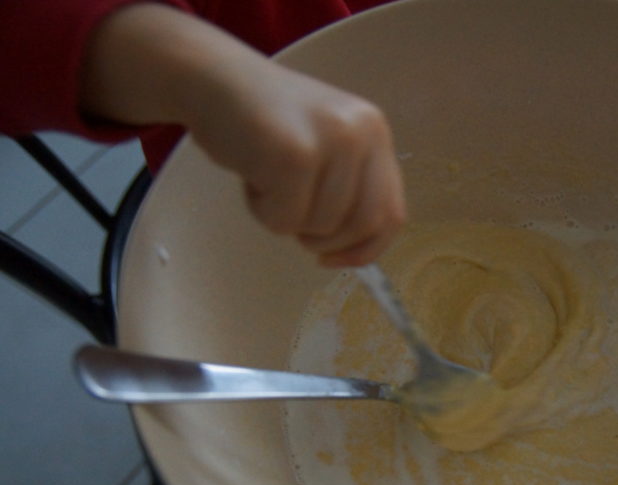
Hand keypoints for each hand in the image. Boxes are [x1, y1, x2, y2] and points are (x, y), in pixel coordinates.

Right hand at [81, 4, 404, 266]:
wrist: (211, 79)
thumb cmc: (262, 122)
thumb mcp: (323, 146)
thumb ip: (347, 186)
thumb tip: (355, 249)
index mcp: (374, 133)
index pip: (392, 212)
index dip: (366, 249)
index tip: (334, 259)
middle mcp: (362, 133)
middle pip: (363, 223)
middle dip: (326, 240)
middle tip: (294, 224)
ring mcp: (332, 141)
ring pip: (322, 226)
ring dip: (285, 220)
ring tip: (266, 181)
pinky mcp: (296, 155)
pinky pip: (286, 220)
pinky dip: (262, 212)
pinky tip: (251, 177)